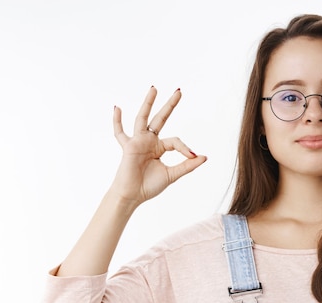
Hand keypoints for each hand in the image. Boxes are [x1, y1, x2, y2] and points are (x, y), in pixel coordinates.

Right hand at [111, 87, 206, 204]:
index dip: (185, 148)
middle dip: (170, 105)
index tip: (192, 156)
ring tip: (154, 88)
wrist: (133, 196)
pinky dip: (117, 121)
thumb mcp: (173, 175)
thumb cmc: (149, 186)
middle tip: (179, 91)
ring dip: (148, 103)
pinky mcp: (128, 147)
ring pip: (143, 118)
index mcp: (160, 147)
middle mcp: (149, 141)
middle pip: (161, 119)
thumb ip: (187, 165)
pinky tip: (117, 108)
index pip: (176, 141)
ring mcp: (138, 142)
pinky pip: (120, 133)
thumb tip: (204, 157)